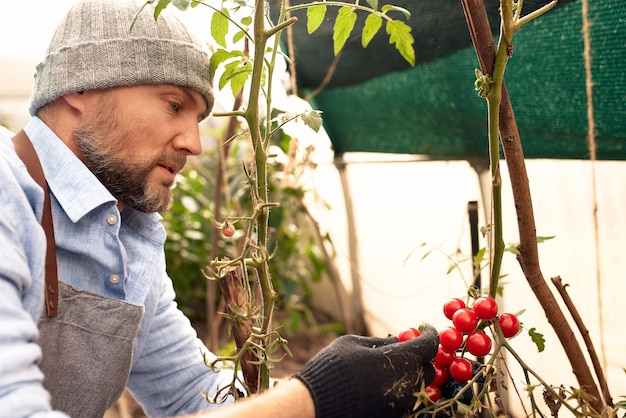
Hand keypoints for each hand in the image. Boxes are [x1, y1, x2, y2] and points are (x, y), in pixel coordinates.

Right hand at [294, 326, 438, 417]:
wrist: (319, 403)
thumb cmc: (336, 366)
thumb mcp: (356, 343)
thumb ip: (381, 342)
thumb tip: (397, 340)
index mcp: (402, 360)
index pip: (429, 346)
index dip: (431, 335)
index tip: (428, 330)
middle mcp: (408, 383)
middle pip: (427, 368)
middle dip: (421, 356)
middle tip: (408, 347)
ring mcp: (402, 403)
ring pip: (417, 386)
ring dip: (410, 373)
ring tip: (393, 364)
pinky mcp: (393, 415)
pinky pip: (405, 398)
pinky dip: (400, 387)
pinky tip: (384, 380)